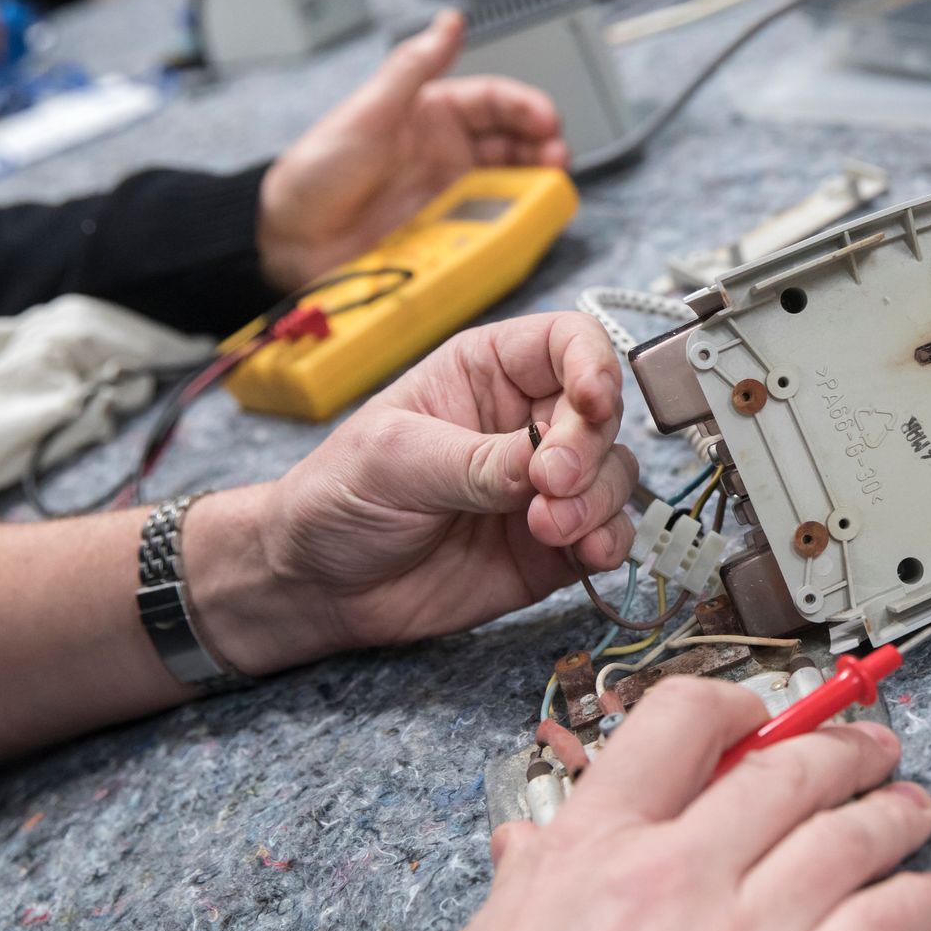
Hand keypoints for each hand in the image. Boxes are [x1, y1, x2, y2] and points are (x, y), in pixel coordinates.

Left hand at [187, 312, 634, 672]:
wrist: (316, 586)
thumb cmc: (339, 497)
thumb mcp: (395, 459)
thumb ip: (477, 461)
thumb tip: (549, 464)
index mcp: (488, 373)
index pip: (569, 343)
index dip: (594, 365)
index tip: (592, 403)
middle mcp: (527, 422)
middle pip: (601, 413)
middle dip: (588, 449)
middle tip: (549, 484)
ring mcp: (545, 485)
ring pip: (615, 474)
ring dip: (598, 501)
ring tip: (549, 528)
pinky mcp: (555, 543)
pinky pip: (609, 533)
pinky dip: (611, 541)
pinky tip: (587, 554)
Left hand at [256, 10, 567, 291]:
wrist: (288, 239)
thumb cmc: (317, 170)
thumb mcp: (369, 110)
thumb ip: (413, 66)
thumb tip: (448, 21)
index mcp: (431, 114)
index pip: (493, 101)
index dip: (525, 106)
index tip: (546, 120)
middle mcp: (446, 152)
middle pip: (512, 142)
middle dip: (542, 146)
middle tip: (556, 155)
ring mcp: (449, 193)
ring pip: (509, 183)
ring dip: (534, 183)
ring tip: (548, 186)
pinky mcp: (446, 233)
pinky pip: (490, 225)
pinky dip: (511, 222)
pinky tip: (520, 220)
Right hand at [399, 679, 930, 930]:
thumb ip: (529, 885)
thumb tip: (529, 846)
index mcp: (587, 851)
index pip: (679, 722)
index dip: (737, 703)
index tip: (762, 712)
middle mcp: (671, 877)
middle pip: (788, 771)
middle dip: (843, 749)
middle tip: (869, 749)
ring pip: (849, 837)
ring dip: (896, 813)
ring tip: (913, 809)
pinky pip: (885, 929)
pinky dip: (920, 903)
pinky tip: (928, 901)